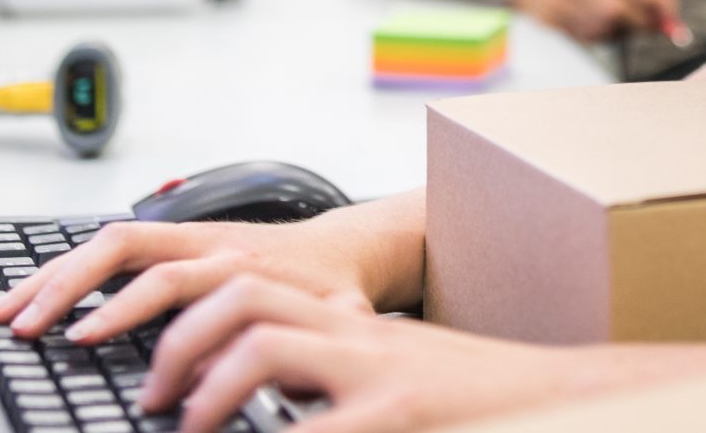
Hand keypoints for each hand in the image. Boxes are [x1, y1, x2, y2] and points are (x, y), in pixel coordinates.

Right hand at [0, 210, 387, 342]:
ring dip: (50, 276)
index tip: (83, 339)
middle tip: (23, 324)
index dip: (122, 308)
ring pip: (105, 245)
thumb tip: (258, 380)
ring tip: (1, 309)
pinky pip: (109, 252)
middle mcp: (205, 242)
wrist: (345, 251)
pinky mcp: (170, 244)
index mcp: (240, 261)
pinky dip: (64, 273)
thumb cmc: (335, 291)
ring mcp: (184, 238)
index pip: (166, 276)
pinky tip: (30, 299)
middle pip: (121, 245)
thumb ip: (302, 347)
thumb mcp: (333, 323)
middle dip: (65, 283)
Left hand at [142, 273, 573, 432]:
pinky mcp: (402, 408)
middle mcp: (355, 332)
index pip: (246, 286)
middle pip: (241, 294)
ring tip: (187, 427)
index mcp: (344, 323)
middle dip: (180, 344)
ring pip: (266, 343)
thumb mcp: (384, 382)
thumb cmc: (462, 400)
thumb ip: (326, 386)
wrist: (555, 394)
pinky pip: (318, 426)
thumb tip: (260, 406)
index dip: (185, 317)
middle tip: (151, 398)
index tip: (150, 369)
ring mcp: (378, 367)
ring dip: (211, 389)